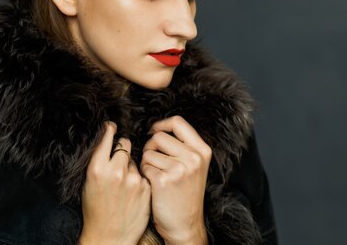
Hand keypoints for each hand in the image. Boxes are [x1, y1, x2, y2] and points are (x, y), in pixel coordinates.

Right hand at [79, 122, 150, 244]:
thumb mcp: (89, 182)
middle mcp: (116, 171)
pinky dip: (140, 179)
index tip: (112, 126)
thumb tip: (109, 140)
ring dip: (132, 167)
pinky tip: (133, 193)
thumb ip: (100, 161)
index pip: (107, 138)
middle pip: (125, 145)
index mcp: (97, 168)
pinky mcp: (146, 188)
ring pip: (136, 160)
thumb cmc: (95, 209)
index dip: (110, 130)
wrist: (109, 237)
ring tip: (124, 185)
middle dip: (122, 149)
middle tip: (119, 160)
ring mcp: (134, 180)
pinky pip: (144, 174)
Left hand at [141, 116, 211, 244]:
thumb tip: (157, 128)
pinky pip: (144, 167)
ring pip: (148, 152)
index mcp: (202, 151)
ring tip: (156, 175)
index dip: (161, 124)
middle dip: (150, 147)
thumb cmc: (185, 194)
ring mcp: (180, 169)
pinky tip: (153, 184)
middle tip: (154, 161)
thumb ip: (183, 146)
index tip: (154, 131)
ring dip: (146, 162)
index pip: (178, 122)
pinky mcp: (164, 180)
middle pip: (159, 136)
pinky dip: (144, 174)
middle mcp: (194, 158)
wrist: (185, 225)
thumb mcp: (194, 166)